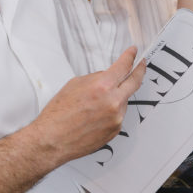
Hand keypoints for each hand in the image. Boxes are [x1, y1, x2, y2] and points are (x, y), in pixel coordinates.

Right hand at [30, 48, 145, 164]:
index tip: (133, 53)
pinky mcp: (115, 130)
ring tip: (94, 105)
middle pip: (134, 82)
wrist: (52, 140)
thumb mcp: (74, 84)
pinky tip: (94, 116)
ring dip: (116, 97)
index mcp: (102, 87)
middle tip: (140, 65)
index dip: (130, 57)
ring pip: (123, 100)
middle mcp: (113, 102)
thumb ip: (96, 78)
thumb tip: (109, 76)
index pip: (123, 67)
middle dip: (139, 71)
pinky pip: (118, 115)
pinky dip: (110, 112)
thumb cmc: (58, 114)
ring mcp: (116, 118)